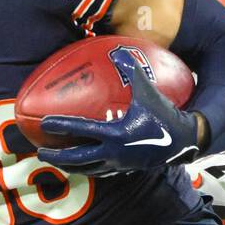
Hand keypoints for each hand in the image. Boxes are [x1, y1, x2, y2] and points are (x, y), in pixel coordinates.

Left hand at [36, 51, 201, 175]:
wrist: (183, 140)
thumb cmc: (164, 114)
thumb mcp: (148, 92)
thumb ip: (133, 72)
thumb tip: (120, 53)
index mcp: (116, 133)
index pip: (82, 130)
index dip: (62, 125)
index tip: (45, 123)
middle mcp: (114, 152)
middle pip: (79, 158)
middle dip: (58, 157)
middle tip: (42, 153)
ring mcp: (119, 164)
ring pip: (88, 169)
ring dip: (71, 167)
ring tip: (58, 162)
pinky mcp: (126, 169)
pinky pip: (101, 172)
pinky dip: (88, 170)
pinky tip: (82, 166)